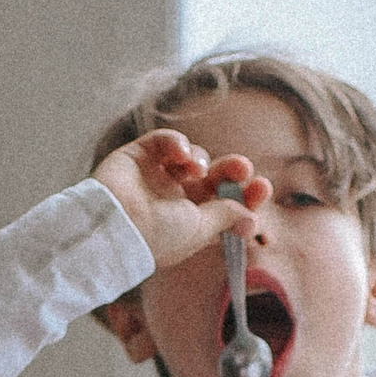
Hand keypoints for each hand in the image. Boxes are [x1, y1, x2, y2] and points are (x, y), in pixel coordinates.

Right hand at [92, 129, 270, 275]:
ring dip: (201, 158)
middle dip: (231, 170)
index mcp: (189, 220)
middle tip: (243, 166)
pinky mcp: (139, 156)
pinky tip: (181, 153)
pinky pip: (164, 140)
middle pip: (213, 177)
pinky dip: (176, 142)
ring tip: (196, 169)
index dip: (245, 195)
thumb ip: (225, 216)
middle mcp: (174, 198)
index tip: (262, 187)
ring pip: (192, 156)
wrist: (113, 225)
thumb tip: (251, 216)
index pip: (224, 204)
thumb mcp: (199, 230)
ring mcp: (156, 176)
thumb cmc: (156, 236)